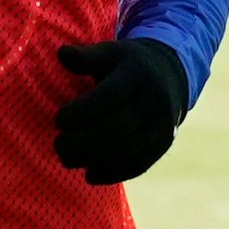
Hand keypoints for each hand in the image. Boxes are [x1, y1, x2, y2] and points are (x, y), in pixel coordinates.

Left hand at [53, 39, 187, 185]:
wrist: (170, 76)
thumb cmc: (127, 65)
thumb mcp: (109, 52)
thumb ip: (85, 56)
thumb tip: (62, 53)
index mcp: (137, 77)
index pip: (108, 98)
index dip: (80, 112)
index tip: (58, 119)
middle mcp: (153, 104)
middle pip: (116, 130)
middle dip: (82, 142)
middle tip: (58, 146)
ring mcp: (162, 127)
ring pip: (127, 151)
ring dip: (94, 160)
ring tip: (67, 160)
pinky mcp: (164, 145)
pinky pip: (139, 165)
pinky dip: (113, 174)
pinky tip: (90, 175)